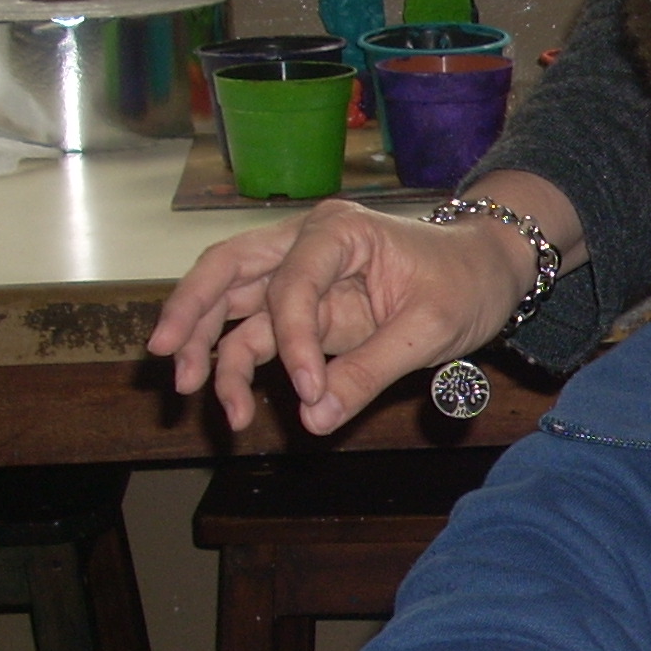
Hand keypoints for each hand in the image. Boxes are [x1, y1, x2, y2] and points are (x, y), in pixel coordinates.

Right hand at [147, 173, 575, 434]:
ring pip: (231, 301)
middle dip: (191, 310)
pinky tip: (230, 400)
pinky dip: (235, 362)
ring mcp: (299, 275)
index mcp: (341, 232)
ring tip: (188, 392)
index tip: (310, 391)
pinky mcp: (302, 309)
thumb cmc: (465, 284)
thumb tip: (314, 418)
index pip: (292, 282)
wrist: (488, 272)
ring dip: (204, 343)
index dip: (293, 340)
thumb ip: (371, 372)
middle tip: (163, 354)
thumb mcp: (431, 330)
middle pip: (228, 267)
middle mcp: (307, 243)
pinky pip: (256, 332)